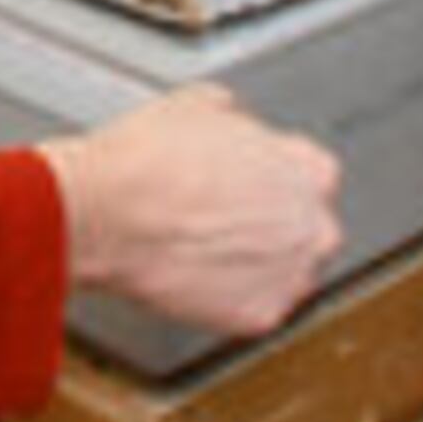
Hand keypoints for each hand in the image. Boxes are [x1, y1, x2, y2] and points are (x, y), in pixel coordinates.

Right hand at [34, 84, 343, 339]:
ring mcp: (288, 277)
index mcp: (307, 170)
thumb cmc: (145, 162)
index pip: (314, 177)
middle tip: (224, 218)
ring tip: (206, 248)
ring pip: (285, 274)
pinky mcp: (259, 316)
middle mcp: (310, 226)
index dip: (274, 178)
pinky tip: (198, 275)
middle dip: (272, 225)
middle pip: (305, 228)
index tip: (250, 183)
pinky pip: (254, 308)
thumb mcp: (199, 105)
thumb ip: (237, 121)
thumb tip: (232, 123)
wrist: (109, 213)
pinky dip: (230, 298)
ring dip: (256, 264)